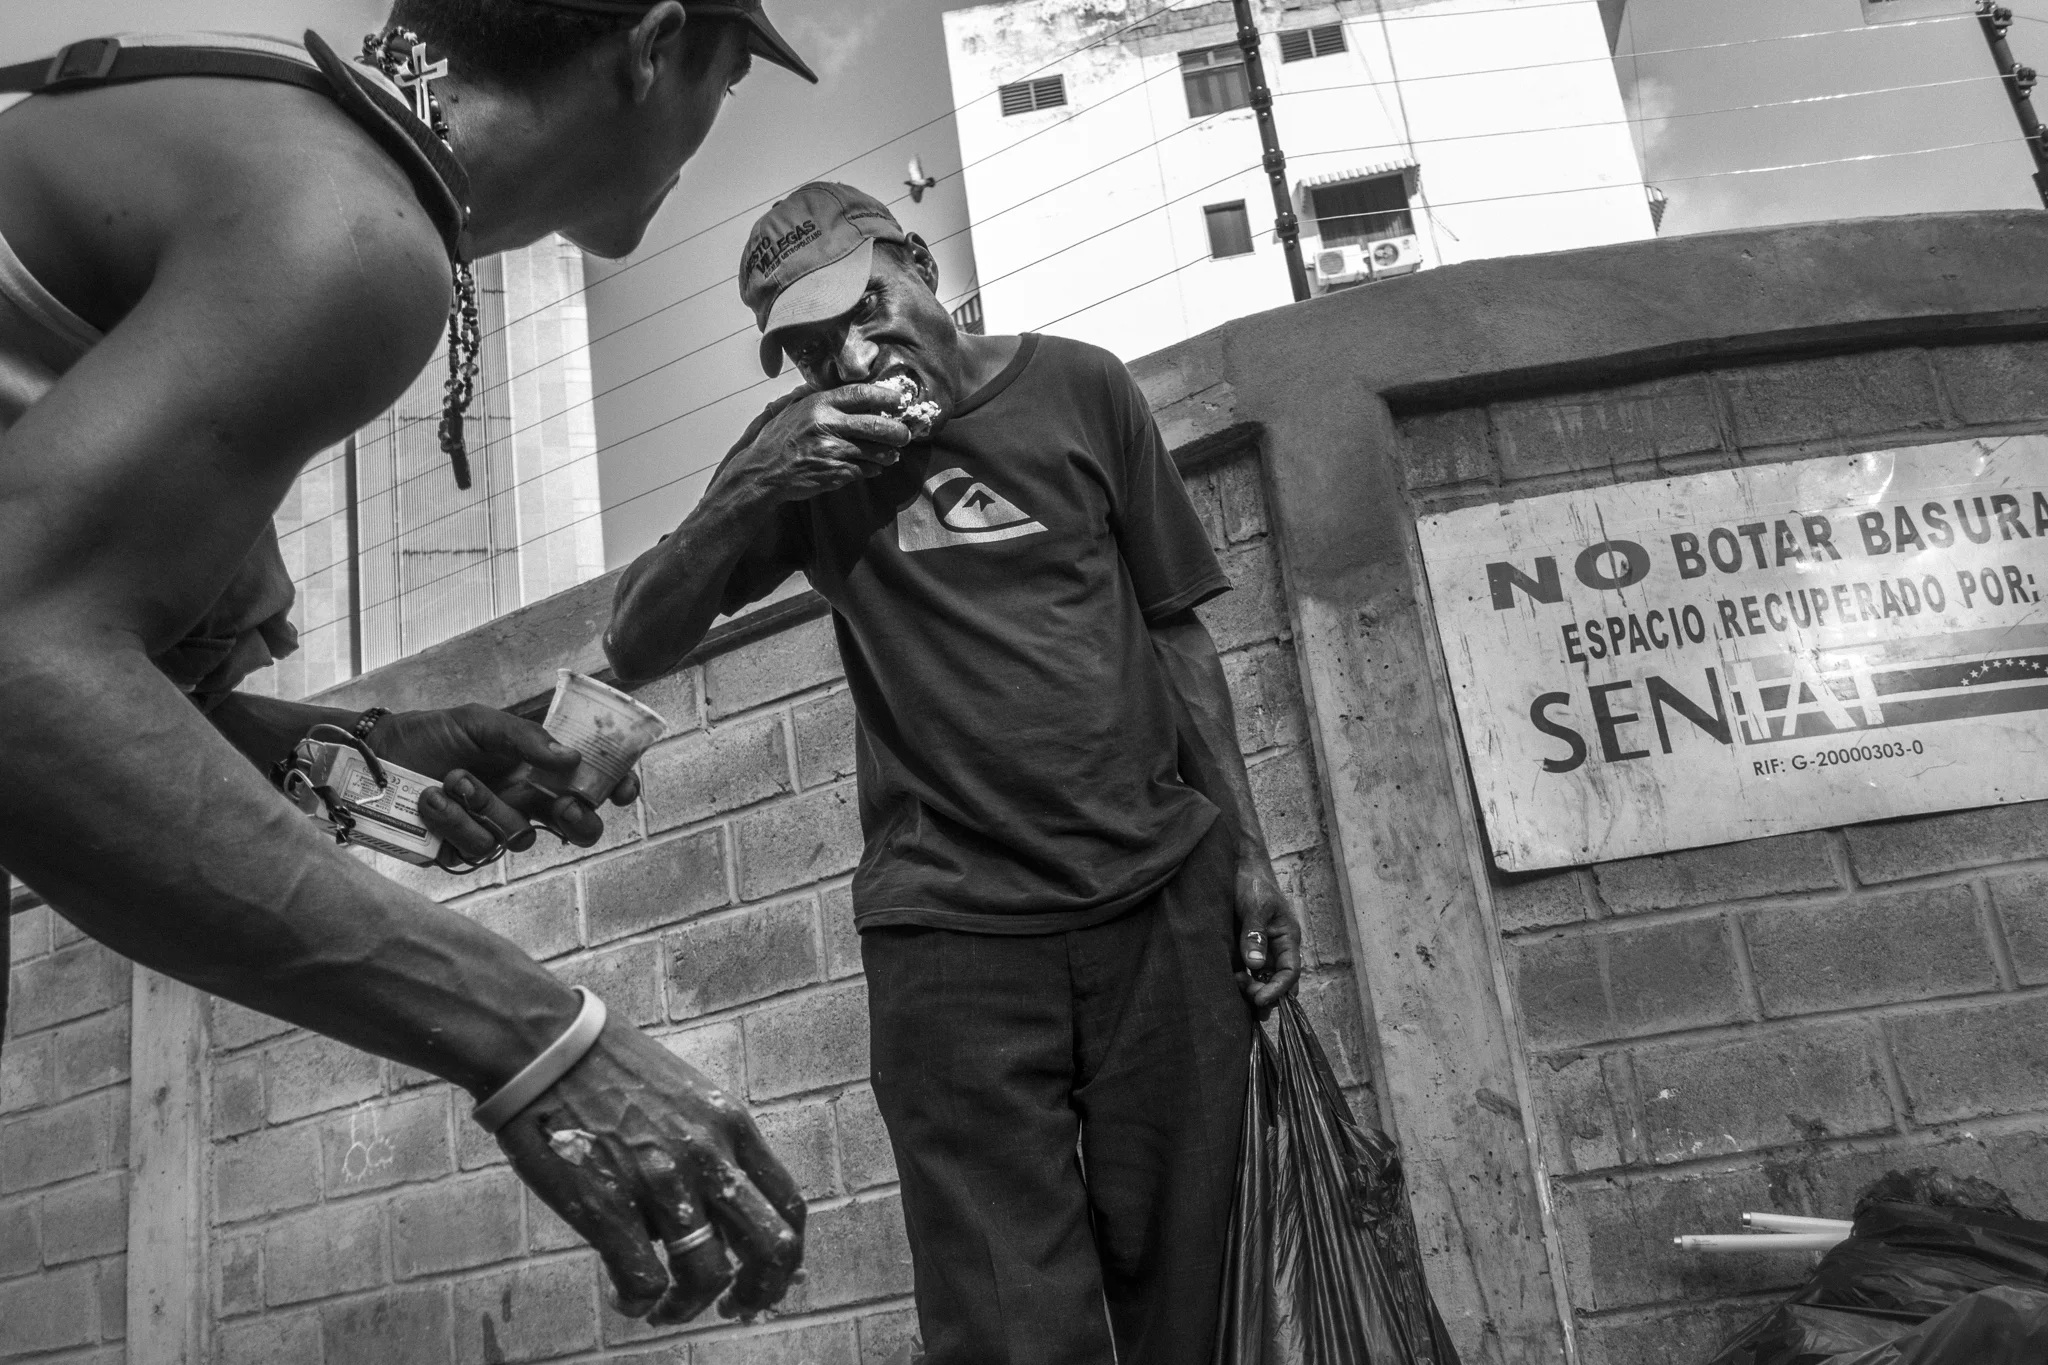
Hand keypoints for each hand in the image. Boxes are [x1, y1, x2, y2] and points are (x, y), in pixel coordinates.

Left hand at [368, 704, 641, 868]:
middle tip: (564, 806)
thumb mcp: (479, 721)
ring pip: (520, 836)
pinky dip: (453, 821)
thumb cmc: (429, 734)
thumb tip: (571, 757)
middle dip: (578, 820)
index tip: (625, 792)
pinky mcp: (465, 851)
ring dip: (485, 805)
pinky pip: (479, 849)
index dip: (617, 787)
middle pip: (579, 827)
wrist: (373, 760)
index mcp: (538, 768)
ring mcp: (497, 829)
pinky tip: (431, 800)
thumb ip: (526, 738)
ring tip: (451, 779)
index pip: (592, 781)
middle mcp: (525, 801)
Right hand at [499, 1019, 804, 1323]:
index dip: (786, 1256)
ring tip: (664, 1310)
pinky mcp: (610, 1208)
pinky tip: (625, 1299)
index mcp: (732, 1126)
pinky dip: (638, 1304)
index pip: (789, 1206)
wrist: (547, 1046)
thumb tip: (721, 1213)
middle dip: (759, 1294)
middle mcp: (709, 1156)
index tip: (764, 1277)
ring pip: (707, 1276)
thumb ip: (711, 1150)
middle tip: (734, 1308)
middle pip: (771, 1248)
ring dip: (687, 1308)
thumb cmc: (612, 1070)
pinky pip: (643, 1281)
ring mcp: (661, 1184)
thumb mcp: (687, 1098)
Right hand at [729, 383, 911, 502]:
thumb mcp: (793, 409)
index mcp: (818, 404)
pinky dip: (870, 469)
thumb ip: (819, 399)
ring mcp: (831, 450)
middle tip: (906, 434)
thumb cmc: (779, 439)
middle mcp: (826, 425)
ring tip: (891, 454)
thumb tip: (848, 392)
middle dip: (897, 430)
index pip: (859, 393)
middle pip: (875, 424)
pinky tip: (871, 468)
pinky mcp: (833, 472)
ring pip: (873, 451)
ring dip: (886, 454)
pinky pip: (863, 470)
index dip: (884, 395)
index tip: (899, 399)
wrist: (762, 472)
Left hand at [1235, 853, 1302, 1008]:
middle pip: (1276, 982)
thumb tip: (1254, 966)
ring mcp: (1259, 949)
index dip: (1278, 990)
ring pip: (1260, 980)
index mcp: (1287, 938)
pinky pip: (1244, 972)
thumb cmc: (1252, 882)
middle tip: (1244, 995)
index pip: (1290, 973)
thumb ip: (1254, 935)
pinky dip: (1238, 981)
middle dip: (1263, 994)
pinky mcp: (1241, 948)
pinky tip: (1225, 983)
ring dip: (1249, 990)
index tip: (1260, 1000)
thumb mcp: (1256, 906)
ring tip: (1232, 986)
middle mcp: (1276, 948)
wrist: (1236, 865)